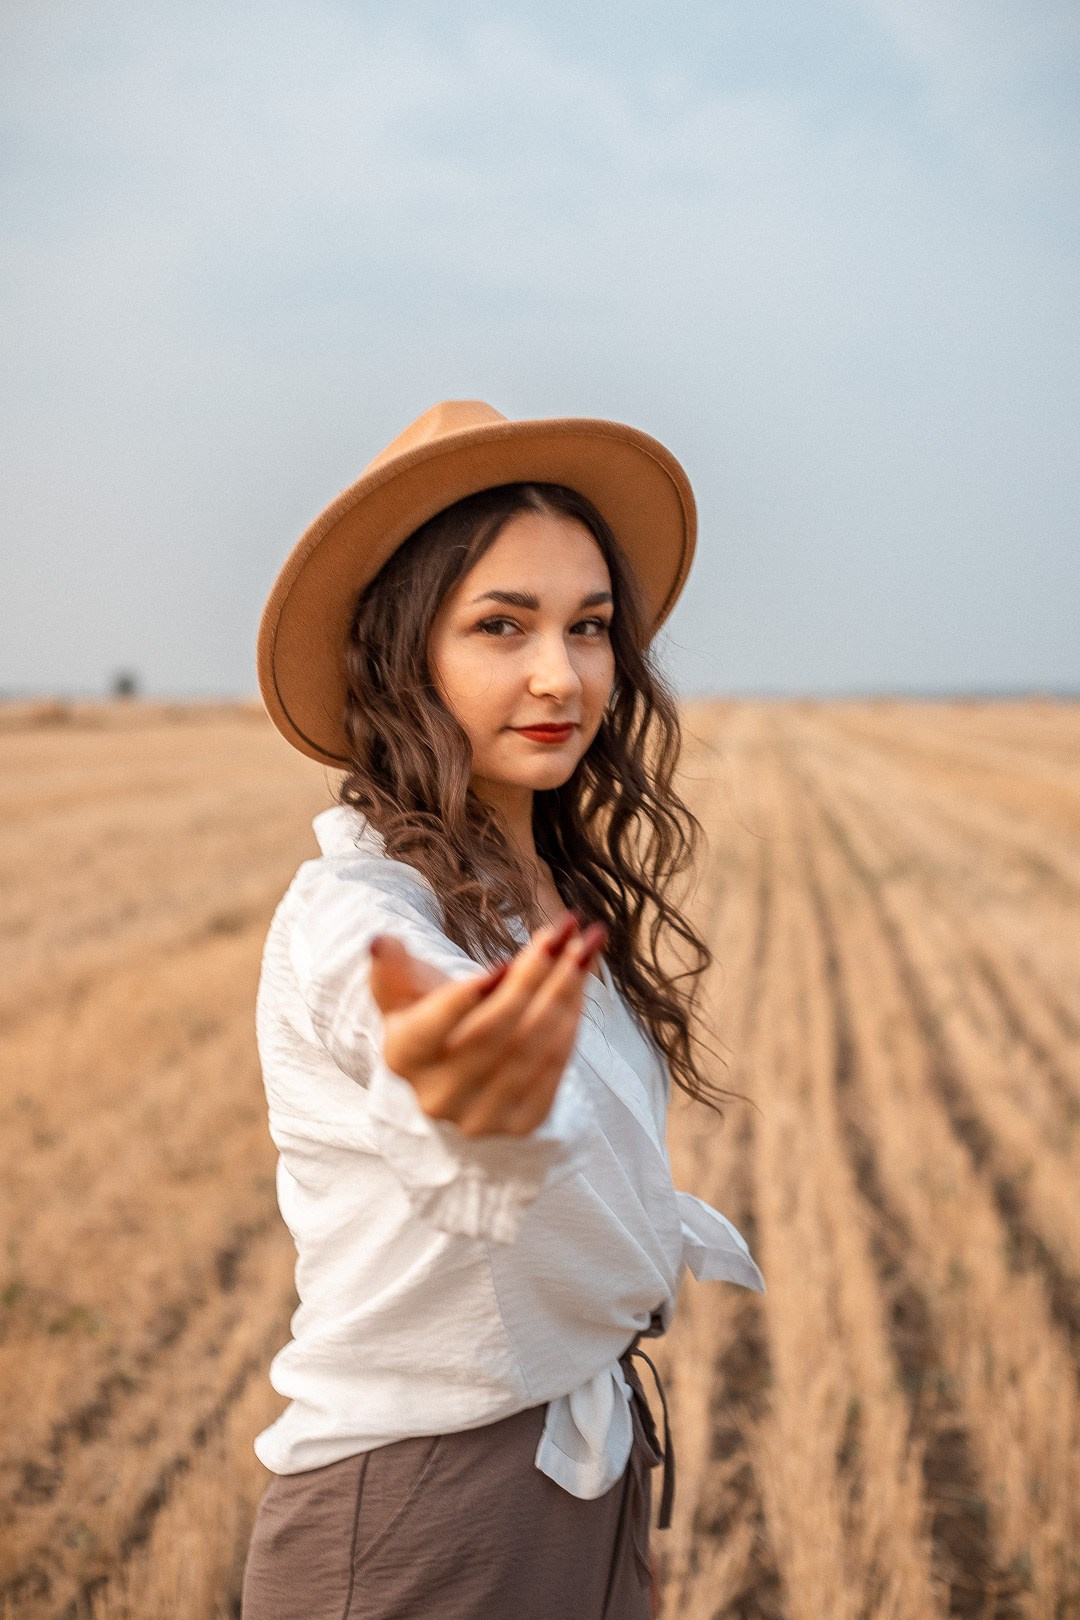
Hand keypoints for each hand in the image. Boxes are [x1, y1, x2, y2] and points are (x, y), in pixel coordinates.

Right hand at [368, 914, 605, 1137]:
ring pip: (532, 1046)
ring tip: (582, 945)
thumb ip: (394, 968)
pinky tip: (580, 983)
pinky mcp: (521, 1122)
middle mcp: (438, 1095)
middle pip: (493, 1029)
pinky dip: (572, 1020)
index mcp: (403, 1057)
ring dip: (564, 991)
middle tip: (563, 930)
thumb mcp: (406, 990)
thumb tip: (380, 945)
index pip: (433, 1024)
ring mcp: (481, 1115)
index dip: (468, 995)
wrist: (461, 1074)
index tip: (504, 961)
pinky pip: (555, 1065)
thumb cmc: (434, 1018)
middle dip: (534, 975)